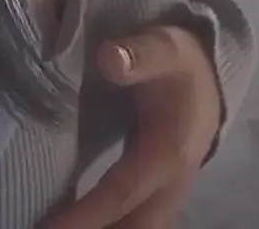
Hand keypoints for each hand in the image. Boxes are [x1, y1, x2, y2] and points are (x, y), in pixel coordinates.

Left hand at [42, 24, 221, 228]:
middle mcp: (172, 184)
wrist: (212, 78)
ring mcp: (171, 194)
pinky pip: (139, 223)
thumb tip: (110, 58)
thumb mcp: (163, 48)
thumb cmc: (180, 63)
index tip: (47, 228)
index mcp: (168, 154)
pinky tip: (79, 224)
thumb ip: (139, 54)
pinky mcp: (163, 196)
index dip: (83, 216)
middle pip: (132, 226)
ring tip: (59, 228)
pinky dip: (112, 226)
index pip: (120, 194)